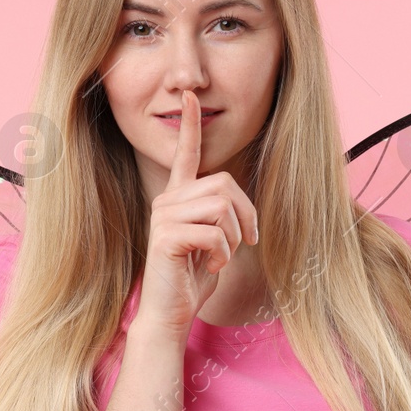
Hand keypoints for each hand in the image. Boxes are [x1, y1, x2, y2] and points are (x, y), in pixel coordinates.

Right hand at [135, 90, 259, 339]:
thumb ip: (221, 216)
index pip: (186, 155)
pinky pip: (214, 232)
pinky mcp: (166, 236)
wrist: (169, 314)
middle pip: (224, 183)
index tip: (191, 96)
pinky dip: (222, 252)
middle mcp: (167, 200)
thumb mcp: (214, 241)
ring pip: (221, 206)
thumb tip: (238, 205)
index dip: (190, 126)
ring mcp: (163, 216)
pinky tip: (210, 265)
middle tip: (247, 242)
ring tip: (221, 256)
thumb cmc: (192, 280)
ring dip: (233, 236)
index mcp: (178, 198)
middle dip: (246, 213)